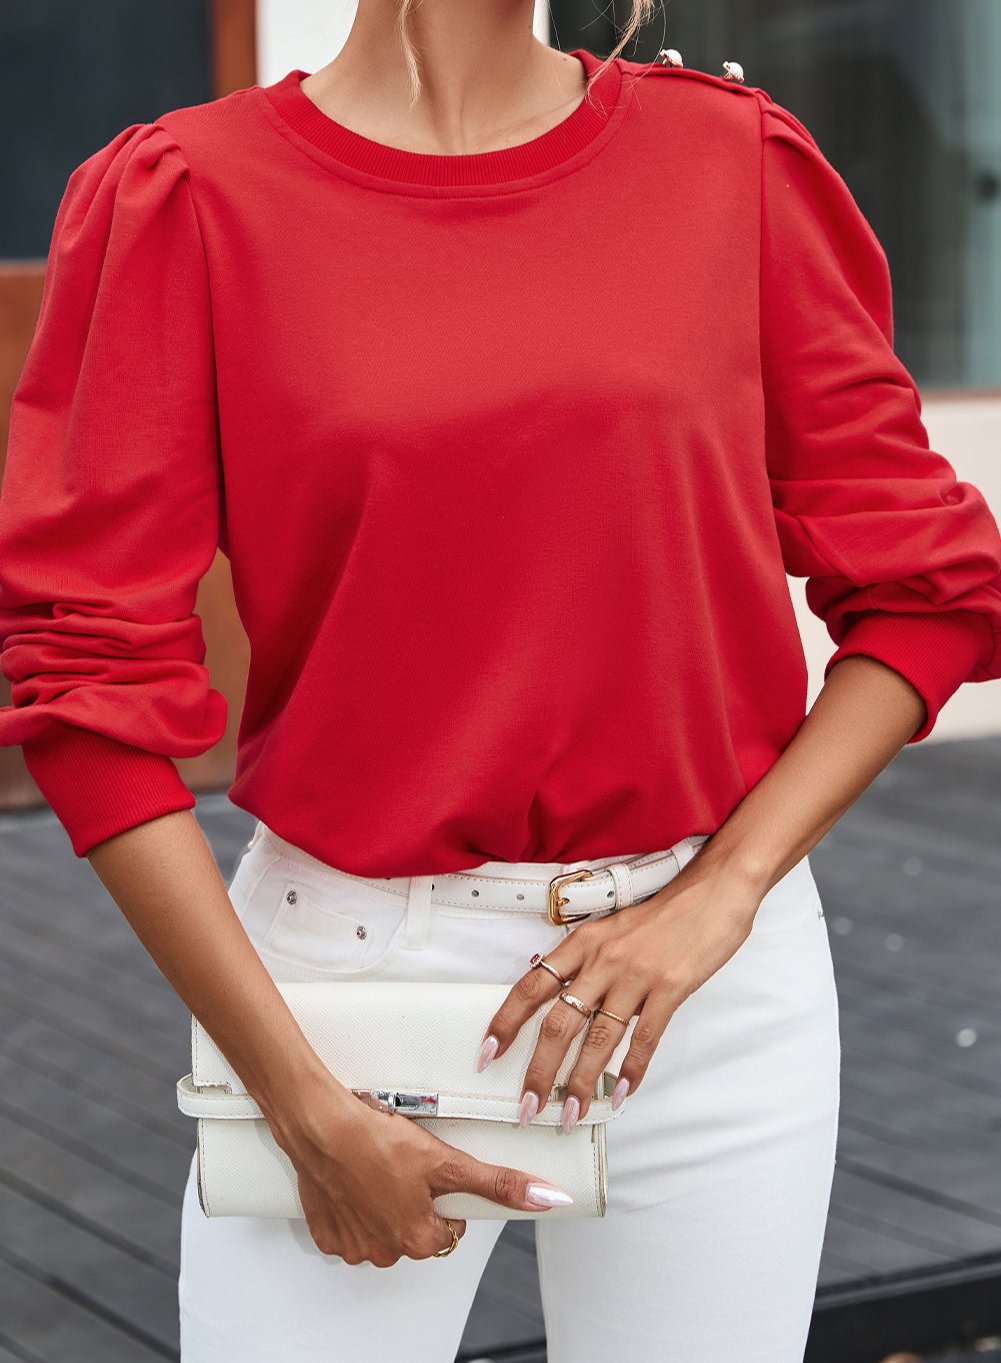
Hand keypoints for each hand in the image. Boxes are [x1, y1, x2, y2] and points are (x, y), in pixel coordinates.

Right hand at [262, 1072, 574, 1265]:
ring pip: (381, 1227)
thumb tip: (546, 1198)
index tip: (432, 1173)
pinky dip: (352, 1204)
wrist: (320, 1125)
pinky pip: (348, 1225)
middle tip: (403, 1164)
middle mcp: (385, 1251)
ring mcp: (352, 1245)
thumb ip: (498, 1183)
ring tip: (377, 1166)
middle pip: (415, 1229)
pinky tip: (353, 1178)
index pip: (450, 1227)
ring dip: (382, 1203)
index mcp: (419, 1239)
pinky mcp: (325, 1232)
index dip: (445, 1196)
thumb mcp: (448, 1161)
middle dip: (413, 1200)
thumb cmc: (377, 1140)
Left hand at [477, 861, 763, 1130]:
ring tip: (571, 1113)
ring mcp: (637, 975)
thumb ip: (588, 961)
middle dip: (540, 1071)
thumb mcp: (613, 928)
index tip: (487, 1055)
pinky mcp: (671, 988)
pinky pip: (645, 1038)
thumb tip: (561, 997)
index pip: (531, 987)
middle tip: (528, 1106)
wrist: (713, 891)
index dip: (505, 1023)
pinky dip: (632, 1069)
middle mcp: (603, 960)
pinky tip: (623, 1092)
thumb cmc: (664, 912)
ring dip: (582, 1082)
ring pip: (598, 1039)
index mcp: (583, 942)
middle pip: (559, 1023)